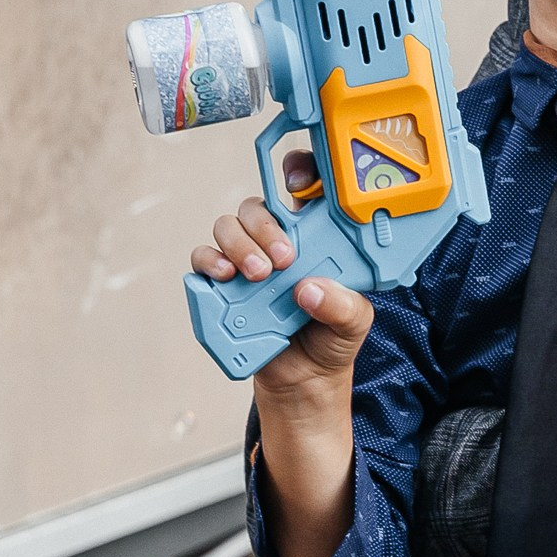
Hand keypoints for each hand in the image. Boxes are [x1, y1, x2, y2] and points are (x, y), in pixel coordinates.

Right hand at [189, 164, 371, 404]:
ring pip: (227, 227)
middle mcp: (276, 244)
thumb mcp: (354, 322)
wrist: (304, 384)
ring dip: (238, 244)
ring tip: (257, 275)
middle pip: (257, 208)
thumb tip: (310, 290)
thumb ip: (343, 305)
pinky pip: (203, 261)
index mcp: (313, 239)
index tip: (297, 182)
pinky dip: (209, 264)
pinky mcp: (222, 286)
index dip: (298, 172)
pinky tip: (225, 278)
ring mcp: (246, 262)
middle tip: (284, 260)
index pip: (302, 190)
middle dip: (266, 227)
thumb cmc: (330, 340)